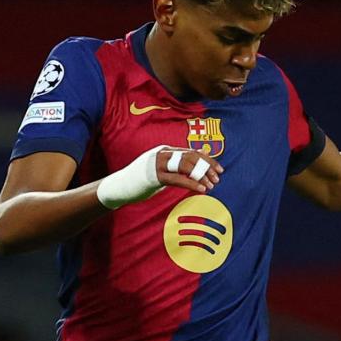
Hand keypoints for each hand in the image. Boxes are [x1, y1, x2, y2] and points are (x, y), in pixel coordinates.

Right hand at [96, 145, 223, 208]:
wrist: (120, 186)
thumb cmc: (142, 179)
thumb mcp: (163, 169)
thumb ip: (178, 163)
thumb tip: (198, 158)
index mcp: (166, 150)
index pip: (192, 152)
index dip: (208, 160)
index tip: (219, 170)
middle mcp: (163, 154)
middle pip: (191, 157)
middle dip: (207, 167)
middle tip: (217, 179)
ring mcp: (158, 164)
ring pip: (185, 166)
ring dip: (201, 176)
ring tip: (211, 186)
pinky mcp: (154, 176)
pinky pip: (177, 179)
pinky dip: (191, 184)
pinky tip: (201, 189)